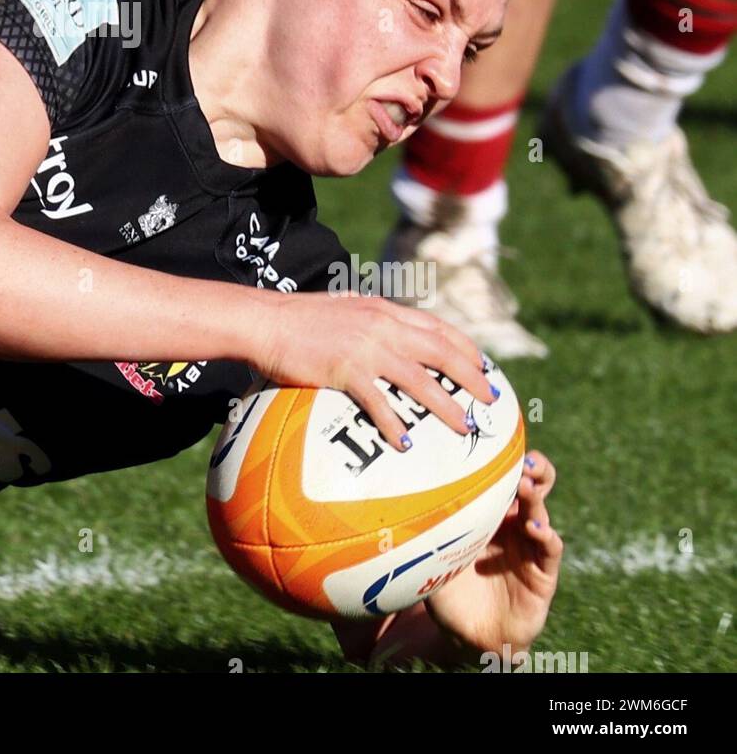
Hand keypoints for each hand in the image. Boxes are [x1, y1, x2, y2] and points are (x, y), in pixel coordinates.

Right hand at [255, 291, 495, 445]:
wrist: (265, 320)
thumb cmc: (297, 319)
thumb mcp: (343, 310)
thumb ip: (369, 322)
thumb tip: (387, 342)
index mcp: (383, 309)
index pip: (437, 326)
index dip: (465, 348)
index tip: (483, 367)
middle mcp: (382, 325)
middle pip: (441, 351)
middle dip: (471, 377)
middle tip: (490, 399)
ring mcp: (365, 347)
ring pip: (420, 379)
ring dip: (446, 405)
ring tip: (463, 426)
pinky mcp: (345, 369)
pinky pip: (379, 402)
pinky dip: (395, 424)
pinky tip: (406, 443)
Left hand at [423, 448, 562, 656]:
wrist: (467, 635)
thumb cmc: (447, 589)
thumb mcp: (429, 554)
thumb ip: (417, 529)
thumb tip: (382, 498)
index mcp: (488, 514)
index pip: (501, 479)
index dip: (504, 458)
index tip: (496, 439)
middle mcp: (512, 526)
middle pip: (531, 487)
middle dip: (531, 469)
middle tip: (523, 460)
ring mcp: (529, 548)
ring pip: (541, 513)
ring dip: (535, 499)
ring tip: (526, 487)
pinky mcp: (542, 575)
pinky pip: (549, 551)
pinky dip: (546, 536)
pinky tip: (536, 529)